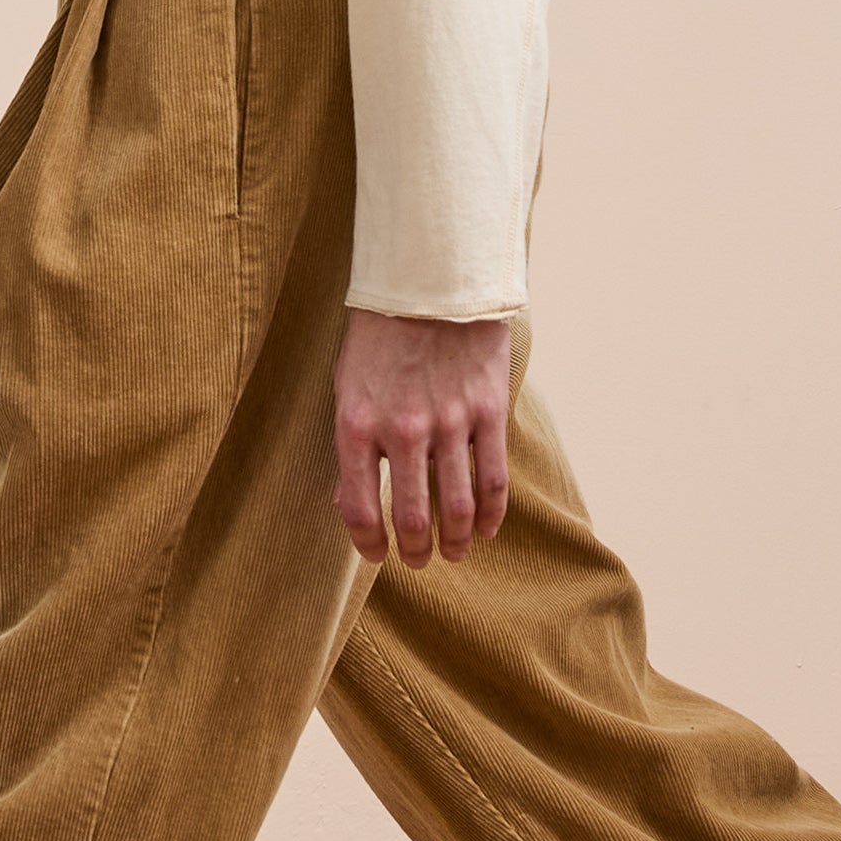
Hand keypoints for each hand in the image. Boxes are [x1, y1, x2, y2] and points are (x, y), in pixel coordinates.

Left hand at [333, 307, 512, 566]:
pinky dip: (491, 514)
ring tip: (454, 552)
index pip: (358, 506)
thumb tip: (349, 501)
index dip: (367, 541)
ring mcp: (450, 422)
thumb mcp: (347, 386)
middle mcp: (403, 430)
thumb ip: (352, 444)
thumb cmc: (381, 335)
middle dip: (416, 550)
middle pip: (412, 516)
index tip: (377, 554)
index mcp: (357, 424)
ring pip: (457, 506)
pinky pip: (493, 478)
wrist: (431, 281)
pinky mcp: (488, 411)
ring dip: (456, 540)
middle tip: (419, 559)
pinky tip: (485, 529)